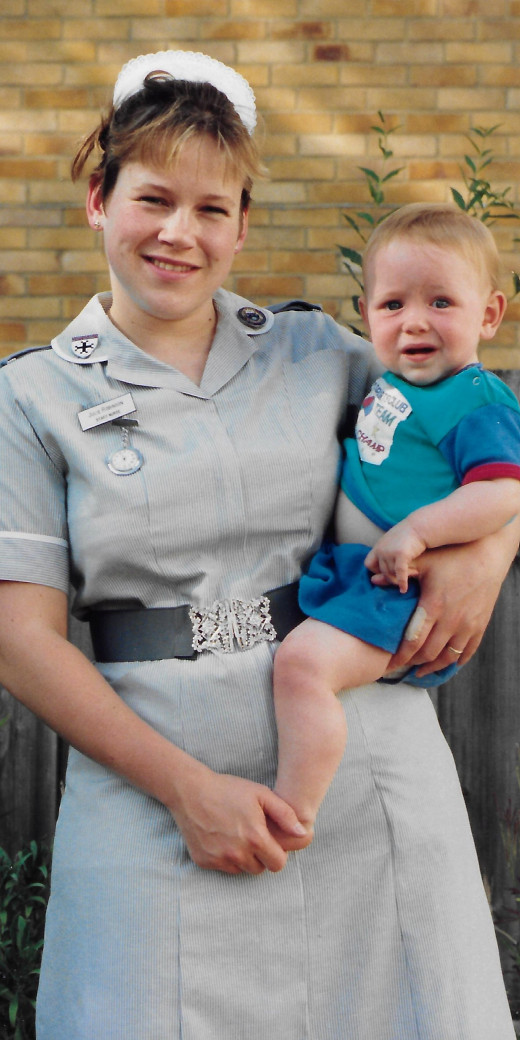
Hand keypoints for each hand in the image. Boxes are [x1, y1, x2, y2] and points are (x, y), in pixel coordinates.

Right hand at [170, 762, 307, 874]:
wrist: (190, 790)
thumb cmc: (229, 789)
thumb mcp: (261, 794)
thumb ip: (285, 814)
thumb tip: (303, 833)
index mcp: (255, 839)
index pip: (278, 864)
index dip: (277, 853)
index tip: (270, 840)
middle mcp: (237, 854)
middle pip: (260, 869)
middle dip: (261, 856)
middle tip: (252, 835)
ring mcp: (219, 859)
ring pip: (242, 870)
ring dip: (244, 858)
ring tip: (237, 835)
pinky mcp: (204, 861)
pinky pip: (223, 867)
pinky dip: (225, 857)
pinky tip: (221, 837)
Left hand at [365, 520, 423, 592]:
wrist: (420, 526)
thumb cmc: (409, 537)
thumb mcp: (393, 545)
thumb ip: (386, 556)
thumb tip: (375, 577)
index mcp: (378, 547)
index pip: (368, 564)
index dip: (376, 571)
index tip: (389, 571)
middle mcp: (381, 550)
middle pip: (382, 572)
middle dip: (393, 577)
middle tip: (407, 574)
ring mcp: (390, 552)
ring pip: (391, 574)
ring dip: (401, 578)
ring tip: (414, 573)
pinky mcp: (401, 554)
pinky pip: (399, 574)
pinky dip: (401, 583)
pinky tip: (404, 589)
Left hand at [387, 529, 516, 676]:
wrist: (488, 554)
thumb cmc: (453, 556)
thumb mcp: (425, 561)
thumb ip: (400, 573)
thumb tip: (373, 580)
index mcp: (434, 606)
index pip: (413, 641)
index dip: (400, 657)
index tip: (388, 665)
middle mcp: (452, 620)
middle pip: (429, 654)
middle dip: (412, 664)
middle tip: (399, 668)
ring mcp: (468, 625)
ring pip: (448, 657)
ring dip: (432, 667)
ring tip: (419, 670)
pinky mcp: (480, 625)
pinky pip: (468, 651)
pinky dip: (455, 661)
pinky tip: (446, 664)